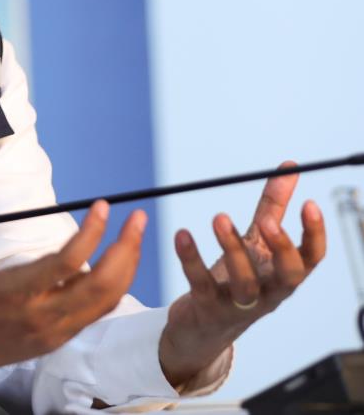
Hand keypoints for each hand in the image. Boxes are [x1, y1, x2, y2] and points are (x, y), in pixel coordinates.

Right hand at [0, 173, 147, 387]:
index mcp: (12, 292)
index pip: (67, 262)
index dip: (91, 233)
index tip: (103, 206)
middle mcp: (39, 316)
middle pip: (101, 285)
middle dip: (126, 250)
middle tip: (137, 219)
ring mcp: (50, 332)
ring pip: (105, 302)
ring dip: (125, 269)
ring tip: (132, 237)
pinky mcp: (55, 341)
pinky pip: (94, 314)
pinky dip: (111, 289)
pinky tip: (112, 265)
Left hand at [159, 162, 326, 386]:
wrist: (202, 327)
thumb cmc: (236, 280)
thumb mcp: (255, 243)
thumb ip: (272, 208)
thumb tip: (289, 167)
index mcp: (282, 276)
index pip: (311, 259)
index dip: (314, 234)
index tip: (309, 203)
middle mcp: (267, 293)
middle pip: (289, 276)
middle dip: (282, 248)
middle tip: (267, 221)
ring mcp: (238, 305)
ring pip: (245, 284)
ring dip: (233, 250)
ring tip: (218, 217)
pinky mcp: (207, 308)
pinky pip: (200, 283)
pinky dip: (190, 259)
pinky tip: (181, 234)